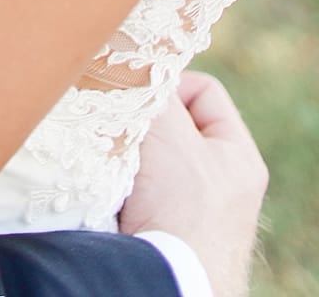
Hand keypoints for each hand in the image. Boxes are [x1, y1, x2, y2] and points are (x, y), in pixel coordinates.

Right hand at [120, 73, 267, 296]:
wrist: (169, 281)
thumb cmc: (182, 208)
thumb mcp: (171, 134)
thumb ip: (154, 93)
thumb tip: (130, 69)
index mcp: (238, 157)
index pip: (202, 91)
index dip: (169, 85)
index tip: (140, 96)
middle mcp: (219, 183)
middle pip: (170, 124)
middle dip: (142, 122)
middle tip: (123, 127)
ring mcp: (189, 209)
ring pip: (146, 154)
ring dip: (126, 151)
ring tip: (114, 159)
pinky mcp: (160, 229)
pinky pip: (130, 184)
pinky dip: (117, 178)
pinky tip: (107, 181)